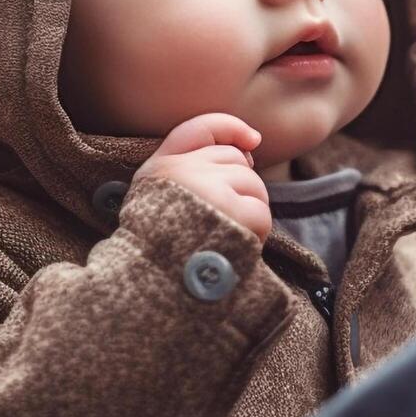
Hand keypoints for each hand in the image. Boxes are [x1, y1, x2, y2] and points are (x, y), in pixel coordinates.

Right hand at [132, 113, 269, 241]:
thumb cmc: (163, 248)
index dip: (232, 129)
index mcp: (161, 167)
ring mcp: (209, 189)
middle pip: (236, 161)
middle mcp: (183, 171)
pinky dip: (256, 235)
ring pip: (253, 186)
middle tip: (223, 221)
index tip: (253, 141)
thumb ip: (191, 166)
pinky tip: (236, 248)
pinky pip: (261, 213)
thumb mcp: (158, 199)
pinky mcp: (232, 213)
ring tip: (226, 237)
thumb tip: (251, 145)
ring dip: (249, 214)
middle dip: (240, 189)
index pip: (203, 128)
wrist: (154, 288)